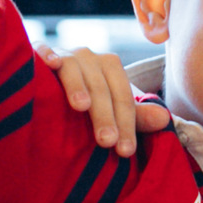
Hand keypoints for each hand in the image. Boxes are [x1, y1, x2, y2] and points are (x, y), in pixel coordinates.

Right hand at [36, 44, 168, 154]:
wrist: (48, 82)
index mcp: (110, 68)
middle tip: (106, 142)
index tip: (125, 151)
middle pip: (102, 86)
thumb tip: (164, 120)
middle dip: (105, 114)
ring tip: (82, 107)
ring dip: (78, 85)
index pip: (123, 97)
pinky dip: (47, 55)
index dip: (126, 123)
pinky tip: (50, 64)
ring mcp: (64, 54)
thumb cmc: (84, 101)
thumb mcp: (110, 110)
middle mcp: (89, 57)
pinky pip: (42, 51)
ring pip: (75, 68)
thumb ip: (135, 117)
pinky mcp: (38, 53)